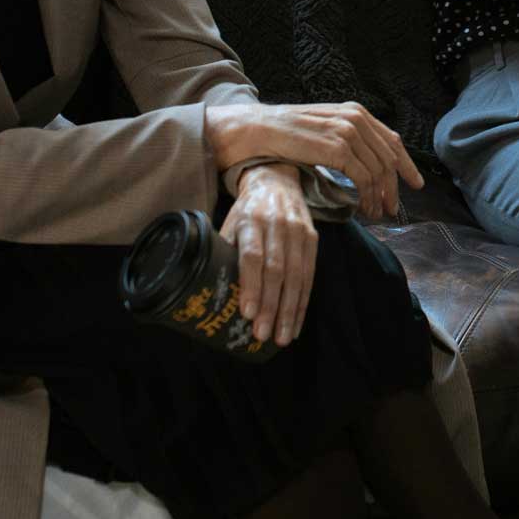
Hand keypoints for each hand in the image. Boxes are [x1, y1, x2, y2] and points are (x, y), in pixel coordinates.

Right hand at [208, 101, 423, 219]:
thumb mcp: (323, 132)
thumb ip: (346, 140)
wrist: (257, 131)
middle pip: (389, 157)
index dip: (406, 164)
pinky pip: (364, 177)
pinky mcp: (338, 147)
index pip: (391, 140)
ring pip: (379, 170)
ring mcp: (348, 131)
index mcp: (355, 112)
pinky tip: (363, 208)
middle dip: (394, 186)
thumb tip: (367, 163)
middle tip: (393, 209)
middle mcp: (356, 118)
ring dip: (380, 196)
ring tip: (376, 214)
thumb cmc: (285, 136)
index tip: (415, 183)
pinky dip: (367, 196)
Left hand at [219, 162, 315, 346]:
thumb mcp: (230, 223)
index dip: (251, 285)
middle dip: (270, 306)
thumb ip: (223, 252)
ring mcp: (298, 231)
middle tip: (261, 334)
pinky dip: (303, 302)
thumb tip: (205, 293)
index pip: (252, 256)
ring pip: (296, 276)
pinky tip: (296, 323)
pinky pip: (310, 275)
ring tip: (281, 337)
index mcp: (250, 220)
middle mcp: (277, 225)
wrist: (277, 181)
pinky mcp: (312, 239)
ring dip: (289, 310)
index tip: (246, 313)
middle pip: (276, 270)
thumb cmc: (246, 211)